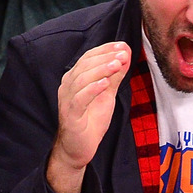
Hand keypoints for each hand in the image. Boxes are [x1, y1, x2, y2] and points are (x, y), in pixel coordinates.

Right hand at [48, 42, 130, 192]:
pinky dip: (92, 89)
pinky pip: (79, 99)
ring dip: (100, 70)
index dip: (105, 49)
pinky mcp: (70, 115)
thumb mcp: (107, 94)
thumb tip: (126, 55)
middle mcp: (68, 86)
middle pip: (85, 65)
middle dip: (105, 57)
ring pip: (81, 79)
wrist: (79, 147)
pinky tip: (105, 84)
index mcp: (75, 78)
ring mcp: (67, 100)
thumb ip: (115, 76)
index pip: (89, 57)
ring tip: (117, 65)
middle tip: (123, 54)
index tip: (123, 45)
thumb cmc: (91, 120)